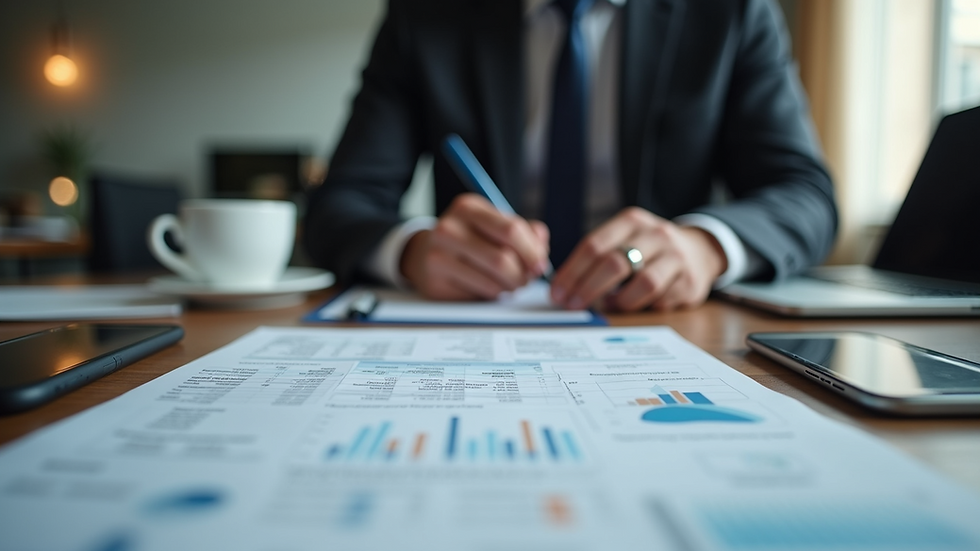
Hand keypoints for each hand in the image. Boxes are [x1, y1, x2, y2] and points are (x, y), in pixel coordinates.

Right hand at [400, 193, 549, 299]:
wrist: (425, 254)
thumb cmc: (470, 239)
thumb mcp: (494, 225)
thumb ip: (525, 232)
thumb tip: (541, 251)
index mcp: (468, 207)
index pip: (510, 230)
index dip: (532, 252)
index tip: (540, 265)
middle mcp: (449, 228)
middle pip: (502, 259)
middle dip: (523, 275)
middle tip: (526, 280)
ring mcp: (438, 256)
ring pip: (493, 281)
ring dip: (510, 287)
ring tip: (509, 283)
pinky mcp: (435, 282)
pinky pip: (479, 295)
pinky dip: (494, 294)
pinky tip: (490, 287)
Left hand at [549, 207, 726, 310]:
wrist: (700, 250)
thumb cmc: (649, 248)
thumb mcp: (626, 238)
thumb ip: (599, 256)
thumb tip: (565, 288)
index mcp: (631, 221)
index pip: (594, 245)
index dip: (572, 272)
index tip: (557, 293)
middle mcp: (656, 235)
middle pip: (615, 263)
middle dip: (588, 288)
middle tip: (573, 305)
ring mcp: (676, 257)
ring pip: (643, 284)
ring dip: (620, 301)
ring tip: (609, 306)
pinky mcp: (690, 281)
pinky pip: (661, 300)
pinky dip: (643, 307)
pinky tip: (635, 306)